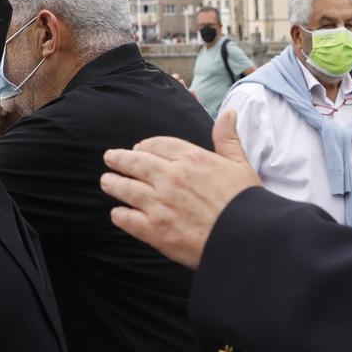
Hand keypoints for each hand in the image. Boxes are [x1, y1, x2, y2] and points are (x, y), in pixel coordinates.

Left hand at [101, 111, 261, 268]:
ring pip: (125, 188)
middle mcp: (170, 177)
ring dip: (113, 183)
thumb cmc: (245, 202)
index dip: (144, 145)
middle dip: (119, 159)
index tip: (138, 148)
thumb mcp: (239, 163)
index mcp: (190, 159)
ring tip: (106, 181)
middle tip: (109, 158)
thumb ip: (227, 138)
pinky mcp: (154, 230)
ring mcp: (159, 204)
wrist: (244, 238)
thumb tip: (228, 112)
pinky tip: (117, 213)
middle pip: (135, 162)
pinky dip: (119, 214)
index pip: (157, 144)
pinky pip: (127, 219)